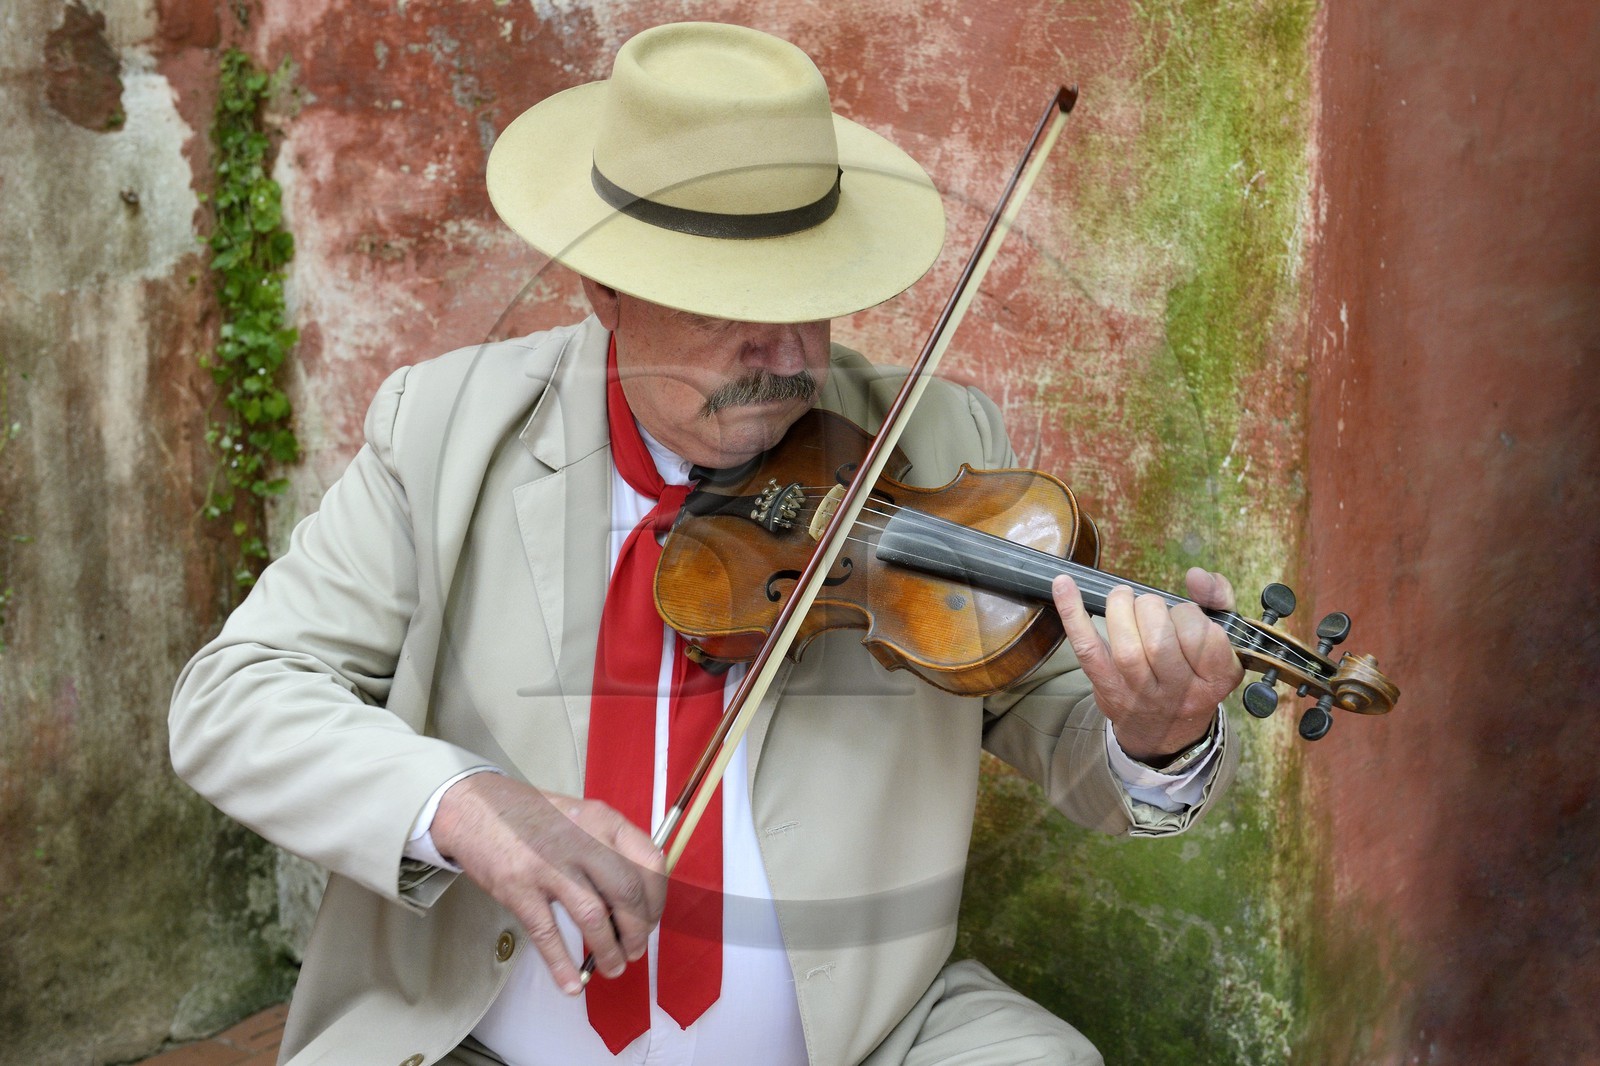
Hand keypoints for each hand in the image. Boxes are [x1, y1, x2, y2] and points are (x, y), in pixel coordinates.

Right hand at [430, 773, 665, 993]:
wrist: (476, 808)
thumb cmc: (536, 818)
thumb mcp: (583, 818)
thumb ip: (611, 848)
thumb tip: (637, 897)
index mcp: (603, 820)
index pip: (650, 862)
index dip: (656, 899)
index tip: (651, 919)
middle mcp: (581, 840)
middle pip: (627, 893)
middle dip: (638, 931)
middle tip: (635, 949)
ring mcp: (549, 864)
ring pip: (593, 917)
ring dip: (609, 951)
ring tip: (613, 967)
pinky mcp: (519, 888)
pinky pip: (548, 934)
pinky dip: (563, 964)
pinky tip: (573, 984)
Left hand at [1052, 566, 1243, 762]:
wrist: (1167, 730)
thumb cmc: (1195, 672)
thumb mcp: (1224, 641)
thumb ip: (1219, 599)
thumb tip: (1196, 575)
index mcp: (1214, 679)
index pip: (1203, 636)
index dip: (1191, 615)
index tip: (1184, 616)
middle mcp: (1178, 692)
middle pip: (1161, 641)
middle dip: (1152, 609)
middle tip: (1150, 606)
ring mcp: (1140, 693)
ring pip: (1127, 648)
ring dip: (1121, 609)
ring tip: (1123, 598)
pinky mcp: (1107, 687)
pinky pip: (1087, 648)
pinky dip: (1073, 613)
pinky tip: (1064, 585)